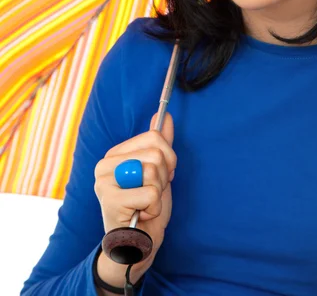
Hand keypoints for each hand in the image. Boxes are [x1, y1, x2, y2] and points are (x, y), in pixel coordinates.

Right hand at [94, 112, 175, 265]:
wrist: (136, 243)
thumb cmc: (145, 207)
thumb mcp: (158, 172)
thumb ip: (160, 145)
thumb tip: (165, 117)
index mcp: (115, 154)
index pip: (154, 137)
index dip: (168, 157)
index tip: (160, 175)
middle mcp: (105, 165)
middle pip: (156, 154)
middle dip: (164, 177)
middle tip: (151, 193)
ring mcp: (104, 182)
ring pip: (153, 172)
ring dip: (158, 193)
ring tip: (145, 203)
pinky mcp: (109, 201)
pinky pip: (150, 194)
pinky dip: (153, 208)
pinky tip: (141, 214)